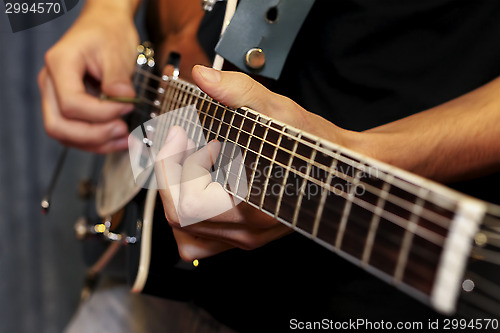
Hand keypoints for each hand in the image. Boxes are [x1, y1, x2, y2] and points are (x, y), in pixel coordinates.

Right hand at [38, 3, 138, 152]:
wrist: (105, 27)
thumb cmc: (108, 34)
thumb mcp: (117, 51)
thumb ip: (118, 78)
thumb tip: (122, 100)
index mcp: (60, 64)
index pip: (72, 104)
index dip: (102, 113)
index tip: (128, 107)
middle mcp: (50, 83)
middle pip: (59, 126)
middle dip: (94, 135)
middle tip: (122, 130)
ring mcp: (55, 97)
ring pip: (65, 135)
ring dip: (96, 143)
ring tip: (125, 139)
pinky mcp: (67, 108)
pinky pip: (75, 134)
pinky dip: (96, 142)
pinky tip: (118, 140)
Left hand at [154, 66, 353, 260]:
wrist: (340, 170)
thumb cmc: (314, 145)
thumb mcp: (279, 111)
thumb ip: (239, 92)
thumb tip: (203, 78)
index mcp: (252, 207)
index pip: (184, 202)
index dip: (170, 165)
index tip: (179, 134)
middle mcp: (247, 230)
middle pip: (179, 216)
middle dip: (171, 173)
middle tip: (183, 141)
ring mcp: (246, 237)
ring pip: (186, 230)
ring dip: (178, 193)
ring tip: (194, 163)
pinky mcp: (246, 236)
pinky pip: (201, 239)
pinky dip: (190, 213)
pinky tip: (203, 185)